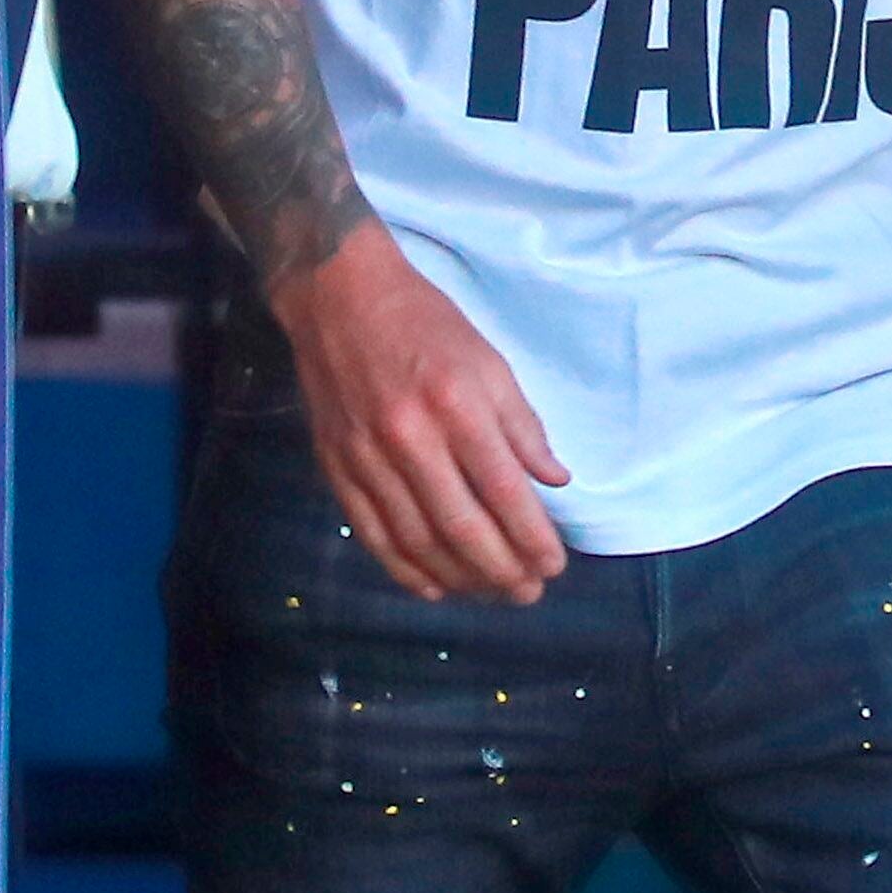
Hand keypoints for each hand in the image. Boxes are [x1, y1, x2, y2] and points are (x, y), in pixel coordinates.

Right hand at [275, 225, 571, 603]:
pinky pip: (372, 533)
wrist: (338, 297)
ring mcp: (367, 457)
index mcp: (458, 406)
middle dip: (502, 570)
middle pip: (462, 526)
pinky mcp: (336, 467)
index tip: (554, 564)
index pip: (504, 490)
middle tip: (529, 593)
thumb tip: (555, 480)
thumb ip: (523, 426)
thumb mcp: (489, 361)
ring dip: (459, 578)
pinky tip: (434, 588)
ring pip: (417, 539)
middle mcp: (411, 438)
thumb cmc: (426, 325)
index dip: (532, 536)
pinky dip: (404, 568)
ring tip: (491, 595)